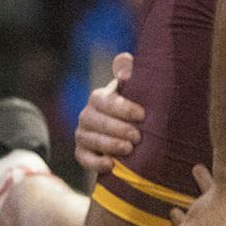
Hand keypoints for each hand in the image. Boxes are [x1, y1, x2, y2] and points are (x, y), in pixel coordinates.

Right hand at [76, 53, 144, 175]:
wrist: (135, 137)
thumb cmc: (138, 109)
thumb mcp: (137, 91)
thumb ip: (131, 73)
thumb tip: (124, 60)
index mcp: (100, 98)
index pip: (102, 100)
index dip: (121, 107)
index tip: (142, 115)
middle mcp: (87, 115)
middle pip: (94, 120)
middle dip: (116, 128)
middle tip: (138, 136)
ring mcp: (83, 135)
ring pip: (88, 139)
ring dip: (108, 144)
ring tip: (129, 149)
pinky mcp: (83, 153)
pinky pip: (83, 158)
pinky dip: (95, 163)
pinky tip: (111, 165)